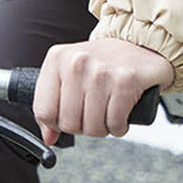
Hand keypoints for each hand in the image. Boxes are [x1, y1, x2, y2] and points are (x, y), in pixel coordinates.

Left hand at [32, 38, 173, 145]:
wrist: (139, 44)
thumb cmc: (103, 62)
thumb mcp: (70, 74)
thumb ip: (54, 103)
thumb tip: (48, 137)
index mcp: (57, 59)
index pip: (43, 111)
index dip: (55, 124)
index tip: (66, 119)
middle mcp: (76, 62)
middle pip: (68, 123)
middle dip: (82, 127)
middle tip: (92, 114)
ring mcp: (100, 71)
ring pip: (92, 127)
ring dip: (103, 128)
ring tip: (107, 112)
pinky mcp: (125, 81)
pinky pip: (115, 124)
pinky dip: (119, 127)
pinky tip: (121, 114)